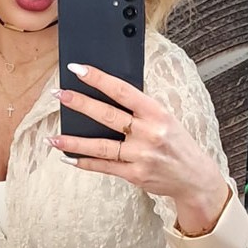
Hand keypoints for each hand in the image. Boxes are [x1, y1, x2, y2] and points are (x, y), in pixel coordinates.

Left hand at [48, 62, 228, 231]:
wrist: (194, 177)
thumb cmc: (177, 144)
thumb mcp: (166, 119)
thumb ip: (140, 109)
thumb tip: (106, 95)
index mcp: (157, 113)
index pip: (122, 90)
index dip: (98, 78)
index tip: (78, 69)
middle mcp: (149, 133)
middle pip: (108, 116)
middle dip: (80, 104)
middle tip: (60, 95)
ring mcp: (141, 156)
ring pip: (101, 146)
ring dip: (74, 142)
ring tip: (53, 138)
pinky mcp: (135, 175)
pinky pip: (104, 167)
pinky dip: (84, 163)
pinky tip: (68, 157)